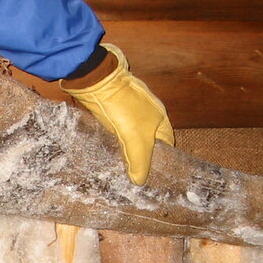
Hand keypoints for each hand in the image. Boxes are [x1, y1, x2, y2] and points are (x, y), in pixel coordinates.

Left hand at [61, 44, 173, 184]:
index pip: (166, 144)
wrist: (97, 81)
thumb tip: (139, 181)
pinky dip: (114, 138)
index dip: (160, 159)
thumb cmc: (123, 108)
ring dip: (126, 147)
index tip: (149, 174)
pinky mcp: (113, 108)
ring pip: (131, 134)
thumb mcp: (136, 140)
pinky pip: (117, 127)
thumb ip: (140, 162)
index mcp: (160, 118)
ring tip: (119, 164)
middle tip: (131, 173)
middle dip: (140, 155)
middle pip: (148, 140)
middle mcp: (148, 113)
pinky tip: (107, 147)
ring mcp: (130, 109)